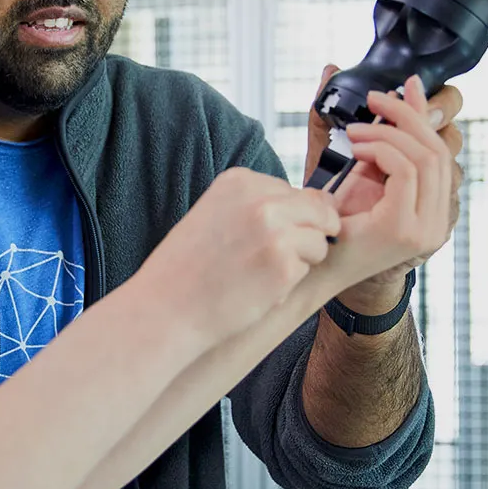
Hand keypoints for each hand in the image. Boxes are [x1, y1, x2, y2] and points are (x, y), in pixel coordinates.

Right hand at [137, 168, 340, 337]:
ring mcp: (275, 231)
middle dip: (304, 236)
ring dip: (300, 261)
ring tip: (261, 274)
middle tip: (269, 260)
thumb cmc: (189, 267)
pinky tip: (258, 289)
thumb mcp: (216, 213)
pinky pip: (309, 269)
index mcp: (240, 181)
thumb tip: (321, 203)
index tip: (256, 239)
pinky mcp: (284, 265)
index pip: (294, 191)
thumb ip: (259, 203)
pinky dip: (289, 284)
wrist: (166, 308)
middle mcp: (261, 199)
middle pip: (318, 211)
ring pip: (320, 241)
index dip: (286, 220)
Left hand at [320, 78, 463, 312]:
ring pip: (426, 155)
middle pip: (440, 148)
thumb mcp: (367, 171)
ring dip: (388, 132)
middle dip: (407, 115)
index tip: (404, 86)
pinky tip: (358, 150)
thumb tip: (405, 86)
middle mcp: (439, 218)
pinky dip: (381, 149)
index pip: (445, 147)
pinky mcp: (406, 229)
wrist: (315, 269)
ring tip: (355, 132)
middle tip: (374, 100)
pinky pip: (406, 170)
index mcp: (434, 204)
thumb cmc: (337, 221)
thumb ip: (388, 135)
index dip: (428, 113)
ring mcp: (428, 228)